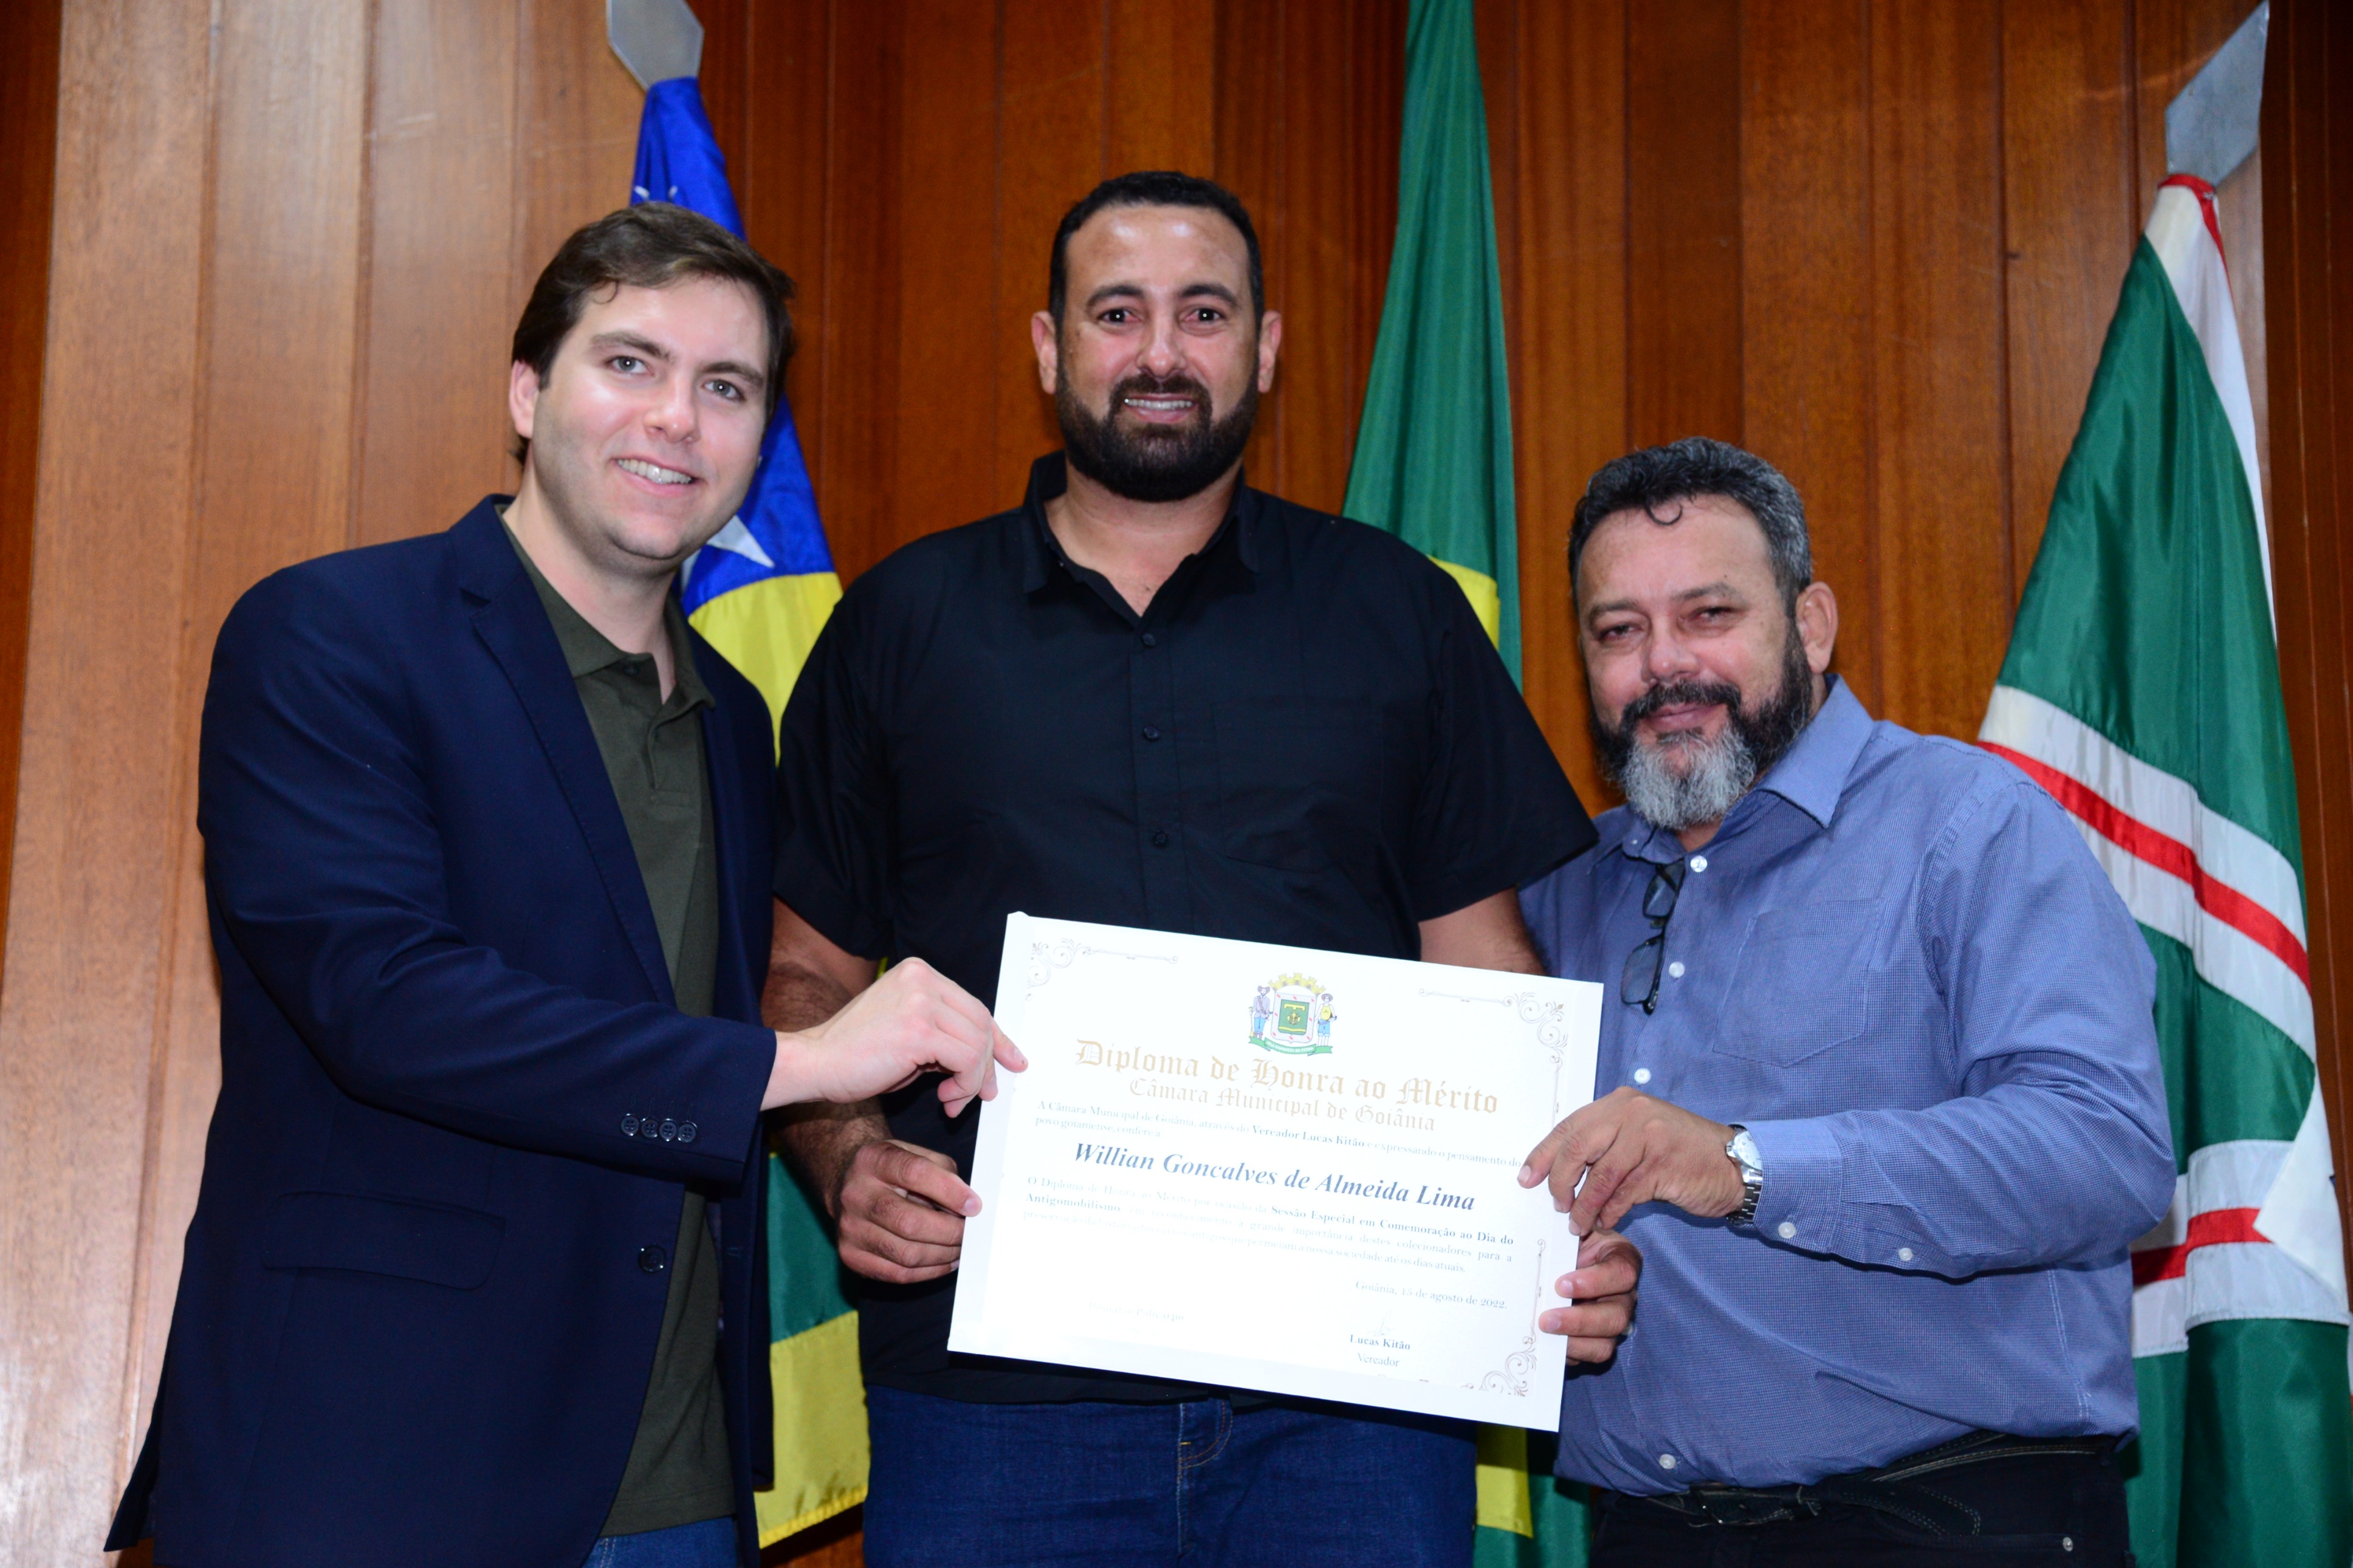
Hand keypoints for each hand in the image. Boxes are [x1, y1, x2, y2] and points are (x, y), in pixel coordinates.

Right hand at [764, 958, 1026, 1113]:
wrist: (815, 1063)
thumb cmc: (855, 1054)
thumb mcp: (908, 1032)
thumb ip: (943, 1033)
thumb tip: (984, 1059)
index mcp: (919, 973)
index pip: (973, 1005)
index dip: (996, 1037)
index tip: (1012, 1060)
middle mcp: (922, 979)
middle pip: (981, 1021)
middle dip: (988, 1063)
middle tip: (984, 1093)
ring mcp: (921, 1001)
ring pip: (977, 1042)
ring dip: (973, 1080)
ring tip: (953, 1100)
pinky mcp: (919, 1030)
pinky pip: (965, 1060)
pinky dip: (965, 1084)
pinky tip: (946, 1097)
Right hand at [831, 1137, 973, 1283]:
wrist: (847, 1183)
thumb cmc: (891, 1170)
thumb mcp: (915, 1153)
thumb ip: (943, 1172)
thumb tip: (968, 1207)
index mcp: (874, 1160)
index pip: (914, 1173)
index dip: (949, 1191)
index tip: (974, 1205)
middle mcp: (856, 1194)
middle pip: (909, 1222)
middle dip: (950, 1231)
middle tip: (969, 1232)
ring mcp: (850, 1228)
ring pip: (906, 1254)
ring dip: (943, 1254)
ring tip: (960, 1247)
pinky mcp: (851, 1256)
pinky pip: (897, 1274)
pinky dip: (928, 1271)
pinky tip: (944, 1261)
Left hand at [1519, 1086, 1742, 1235]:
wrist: (1733, 1164)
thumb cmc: (1680, 1153)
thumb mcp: (1638, 1136)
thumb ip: (1604, 1144)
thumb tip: (1560, 1171)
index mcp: (1620, 1102)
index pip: (1568, 1127)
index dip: (1542, 1154)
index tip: (1525, 1178)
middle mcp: (1632, 1113)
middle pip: (1577, 1147)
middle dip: (1559, 1181)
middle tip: (1556, 1205)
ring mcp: (1649, 1136)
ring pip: (1599, 1175)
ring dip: (1585, 1205)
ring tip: (1578, 1223)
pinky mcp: (1662, 1164)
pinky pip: (1624, 1193)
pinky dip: (1611, 1211)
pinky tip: (1606, 1221)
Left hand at [1541, 1228, 1640, 1362]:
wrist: (1562, 1261)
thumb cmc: (1568, 1244)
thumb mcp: (1568, 1233)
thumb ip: (1563, 1237)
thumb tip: (1540, 1239)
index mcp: (1621, 1260)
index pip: (1622, 1273)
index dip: (1594, 1282)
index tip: (1561, 1286)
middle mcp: (1625, 1294)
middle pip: (1617, 1316)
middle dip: (1579, 1321)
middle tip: (1546, 1320)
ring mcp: (1614, 1321)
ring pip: (1607, 1342)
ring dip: (1574, 1342)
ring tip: (1544, 1334)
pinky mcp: (1600, 1341)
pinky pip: (1590, 1355)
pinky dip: (1570, 1353)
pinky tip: (1548, 1345)